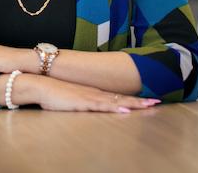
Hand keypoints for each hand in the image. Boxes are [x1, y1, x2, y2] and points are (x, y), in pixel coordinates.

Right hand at [30, 76, 159, 112]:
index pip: (117, 97)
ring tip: (149, 105)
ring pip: (117, 101)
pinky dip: (116, 108)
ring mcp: (91, 97)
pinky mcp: (84, 102)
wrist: (41, 85)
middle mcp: (95, 93)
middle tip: (157, 102)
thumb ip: (81, 102)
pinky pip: (103, 106)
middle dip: (140, 101)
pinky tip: (126, 111)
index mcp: (93, 93)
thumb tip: (88, 106)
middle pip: (122, 98)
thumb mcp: (71, 99)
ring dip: (134, 104)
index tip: (147, 101)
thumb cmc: (54, 94)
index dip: (133, 99)